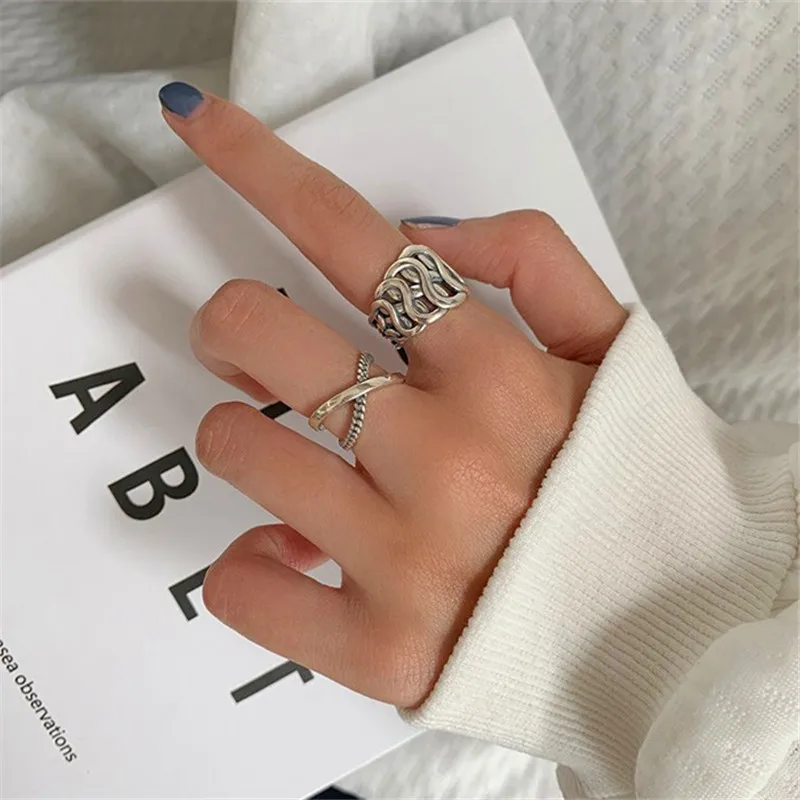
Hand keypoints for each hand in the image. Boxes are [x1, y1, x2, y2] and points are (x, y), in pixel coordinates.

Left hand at [161, 85, 626, 707]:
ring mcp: (406, 560)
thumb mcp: (612, 351)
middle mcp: (445, 459)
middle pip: (258, 334)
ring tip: (300, 467)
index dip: (262, 168)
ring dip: (244, 442)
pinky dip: (251, 568)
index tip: (199, 126)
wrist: (661, 633)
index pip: (354, 240)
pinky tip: (297, 560)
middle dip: (230, 323)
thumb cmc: (626, 485)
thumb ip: (534, 260)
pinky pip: (245, 590)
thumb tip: (418, 232)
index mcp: (499, 375)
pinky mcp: (378, 651)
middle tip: (250, 347)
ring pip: (237, 450)